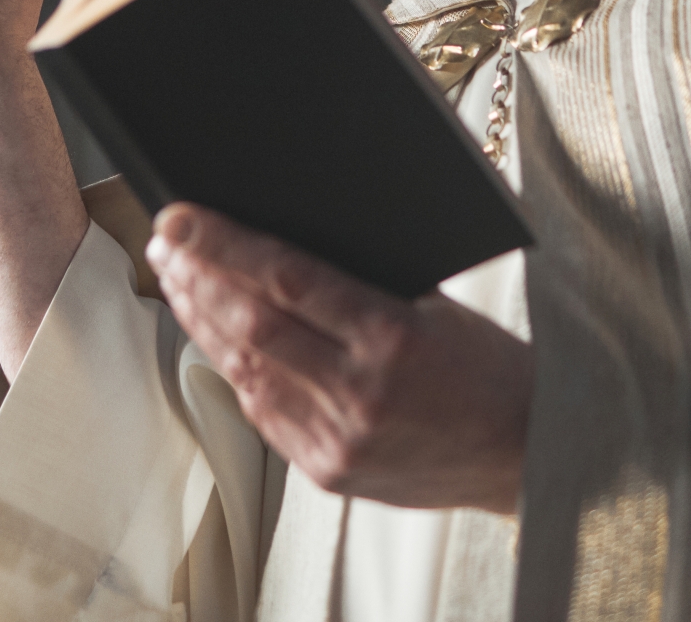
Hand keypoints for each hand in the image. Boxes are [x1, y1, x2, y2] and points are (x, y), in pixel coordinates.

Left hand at [146, 204, 530, 513]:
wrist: (526, 453)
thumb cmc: (484, 366)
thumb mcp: (435, 306)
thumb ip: (361, 280)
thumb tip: (278, 236)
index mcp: (394, 340)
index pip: (288, 279)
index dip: (224, 245)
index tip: (180, 218)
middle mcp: (362, 394)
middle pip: (253, 326)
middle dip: (198, 278)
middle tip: (165, 240)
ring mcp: (340, 440)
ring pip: (247, 372)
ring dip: (203, 321)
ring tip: (177, 279)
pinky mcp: (328, 472)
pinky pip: (263, 413)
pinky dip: (233, 369)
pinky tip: (214, 336)